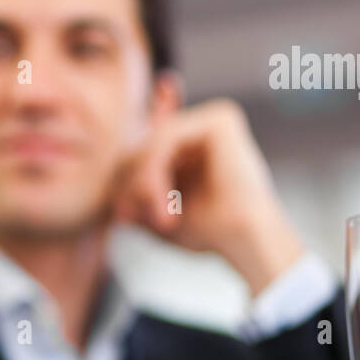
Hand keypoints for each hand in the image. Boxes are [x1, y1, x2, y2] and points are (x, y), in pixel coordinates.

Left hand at [111, 99, 304, 295]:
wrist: (244, 241)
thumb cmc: (209, 232)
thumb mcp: (158, 212)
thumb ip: (135, 197)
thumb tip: (114, 207)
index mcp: (199, 143)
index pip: (149, 143)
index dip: (130, 166)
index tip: (120, 203)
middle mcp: (209, 125)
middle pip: (145, 143)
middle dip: (133, 184)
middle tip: (131, 219)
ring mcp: (216, 118)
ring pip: (152, 143)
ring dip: (144, 185)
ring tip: (159, 220)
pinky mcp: (221, 119)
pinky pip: (166, 138)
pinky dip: (156, 173)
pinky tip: (165, 203)